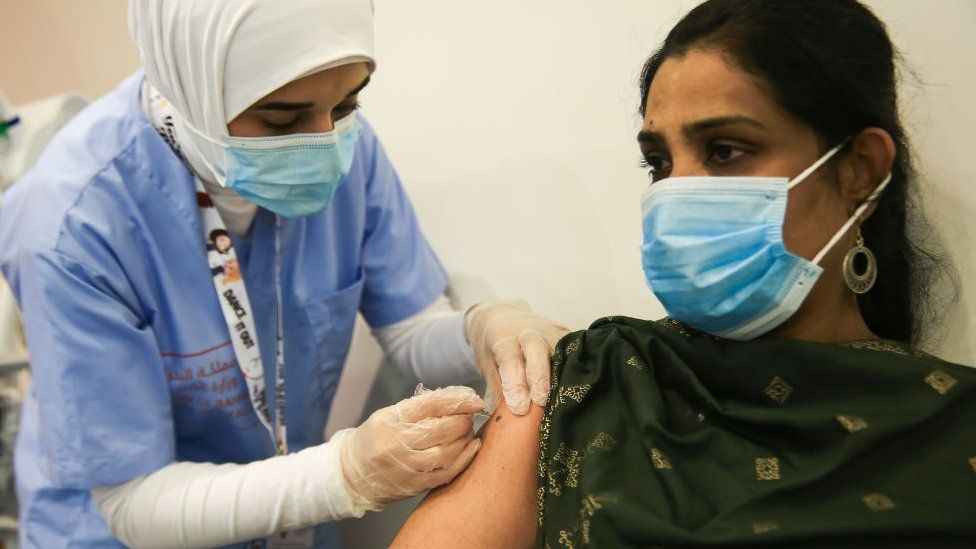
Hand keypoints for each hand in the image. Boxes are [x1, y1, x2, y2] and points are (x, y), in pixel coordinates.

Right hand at [339, 386, 483, 509]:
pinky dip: (465, 458)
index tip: (474, 398)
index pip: (430, 405)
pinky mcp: (415, 485)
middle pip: (441, 429)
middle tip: (469, 415)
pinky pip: (447, 472)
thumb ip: (421, 406)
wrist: (352, 474)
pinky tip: (473, 447)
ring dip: (465, 438)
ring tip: (467, 430)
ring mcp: (406, 467)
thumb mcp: (390, 414)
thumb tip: (459, 397)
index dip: (457, 400)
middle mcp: (397, 443)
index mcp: (390, 420)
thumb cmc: (376, 437)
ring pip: (447, 451)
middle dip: (463, 420)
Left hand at [465, 299, 569, 414]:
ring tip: (567, 400)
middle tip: (541, 401)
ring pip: (560, 352)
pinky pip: (574, 351)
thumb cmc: (495, 349)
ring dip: (563, 376)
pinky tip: (581, 386)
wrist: (504, 317)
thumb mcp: (488, 366)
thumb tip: (506, 424)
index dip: (515, 385)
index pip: (510, 361)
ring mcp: (549, 330)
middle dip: (540, 377)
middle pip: (537, 351)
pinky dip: (577, 368)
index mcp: (504, 339)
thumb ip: (499, 391)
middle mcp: (528, 332)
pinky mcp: (565, 332)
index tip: (519, 408)